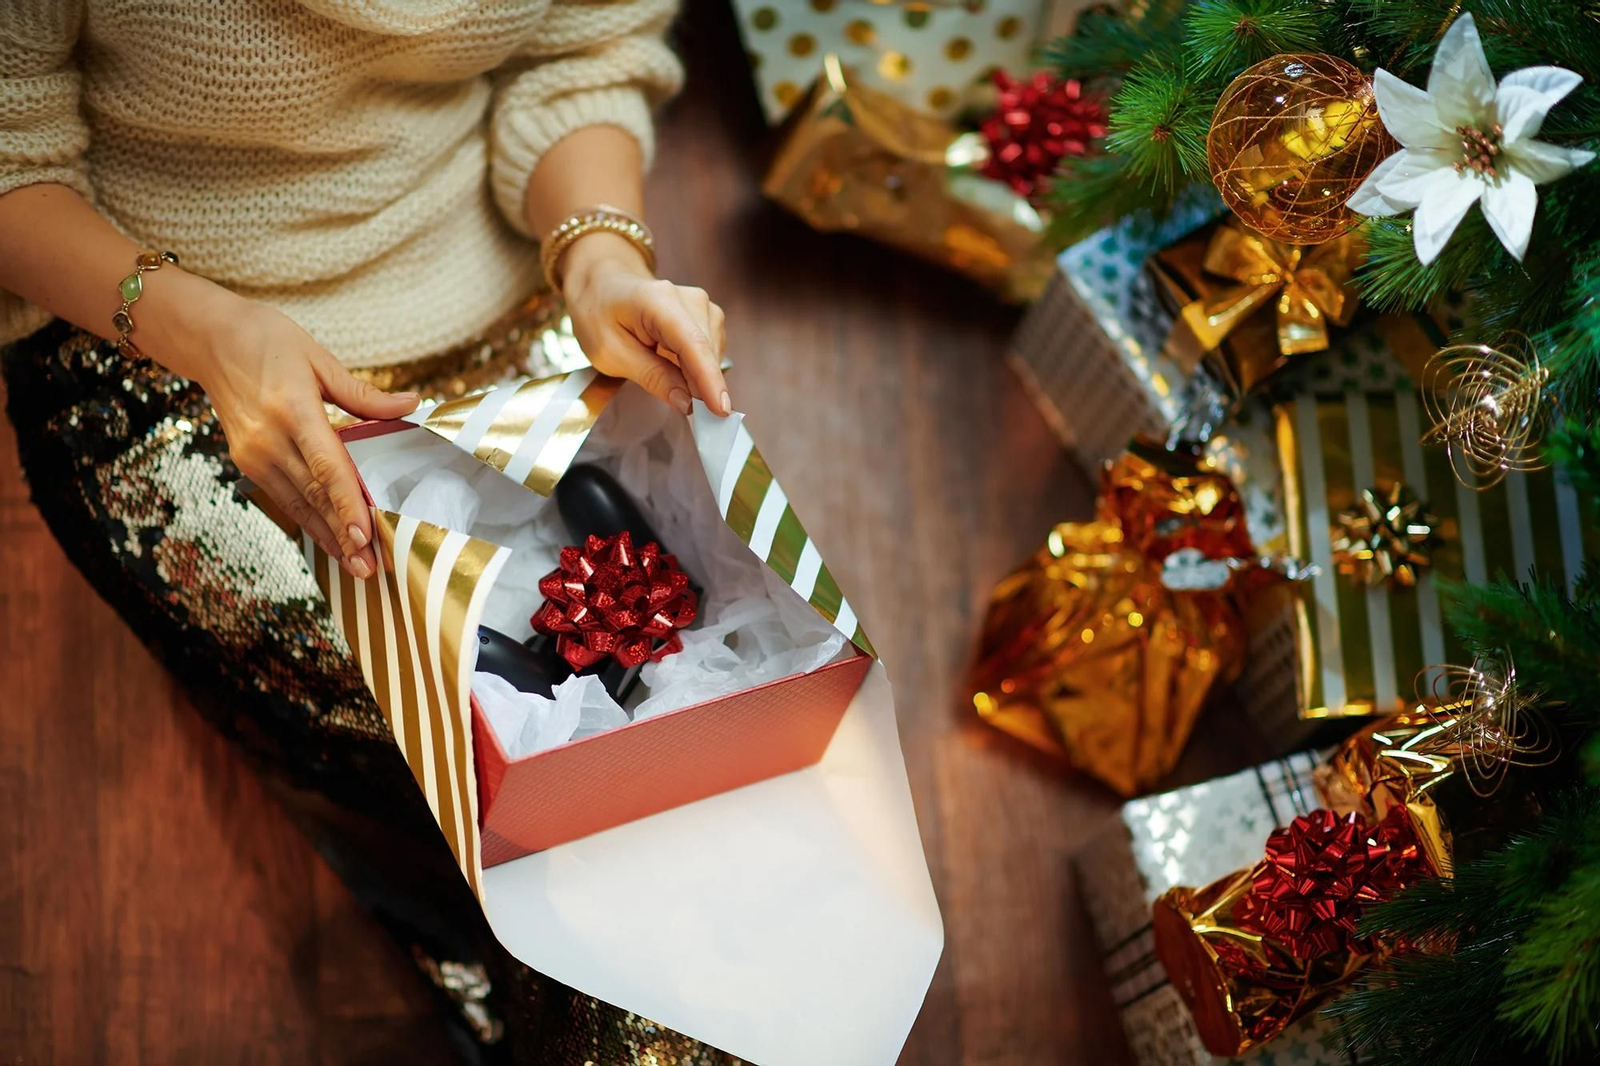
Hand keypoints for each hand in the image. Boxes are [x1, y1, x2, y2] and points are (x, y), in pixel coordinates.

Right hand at [161, 282, 419, 577]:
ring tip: (357, 567)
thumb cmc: (268, 340)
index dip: (346, 503)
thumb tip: (410, 405)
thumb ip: (363, 393)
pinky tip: (331, 542)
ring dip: (329, 538)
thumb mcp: (318, 357)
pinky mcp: (247, 462)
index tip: (364, 535)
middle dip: (344, 535)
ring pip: (299, 504)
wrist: (209, 340)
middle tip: (373, 568)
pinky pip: (284, 497)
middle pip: (314, 495)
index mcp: (292, 409)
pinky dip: (310, 521)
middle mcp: (269, 439)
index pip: (326, 466)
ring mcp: (254, 454)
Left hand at [558, 233, 730, 415]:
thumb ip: (652, 377)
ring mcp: (702, 305)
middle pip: (706, 353)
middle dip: (703, 389)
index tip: (721, 411)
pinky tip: (678, 372)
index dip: (710, 380)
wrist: (601, 283)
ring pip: (712, 355)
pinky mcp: (706, 315)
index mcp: (659, 301)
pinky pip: (710, 351)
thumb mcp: (611, 353)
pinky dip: (699, 369)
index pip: (694, 345)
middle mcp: (689, 299)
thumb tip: (687, 403)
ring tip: (671, 385)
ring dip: (699, 379)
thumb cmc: (599, 315)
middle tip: (693, 421)